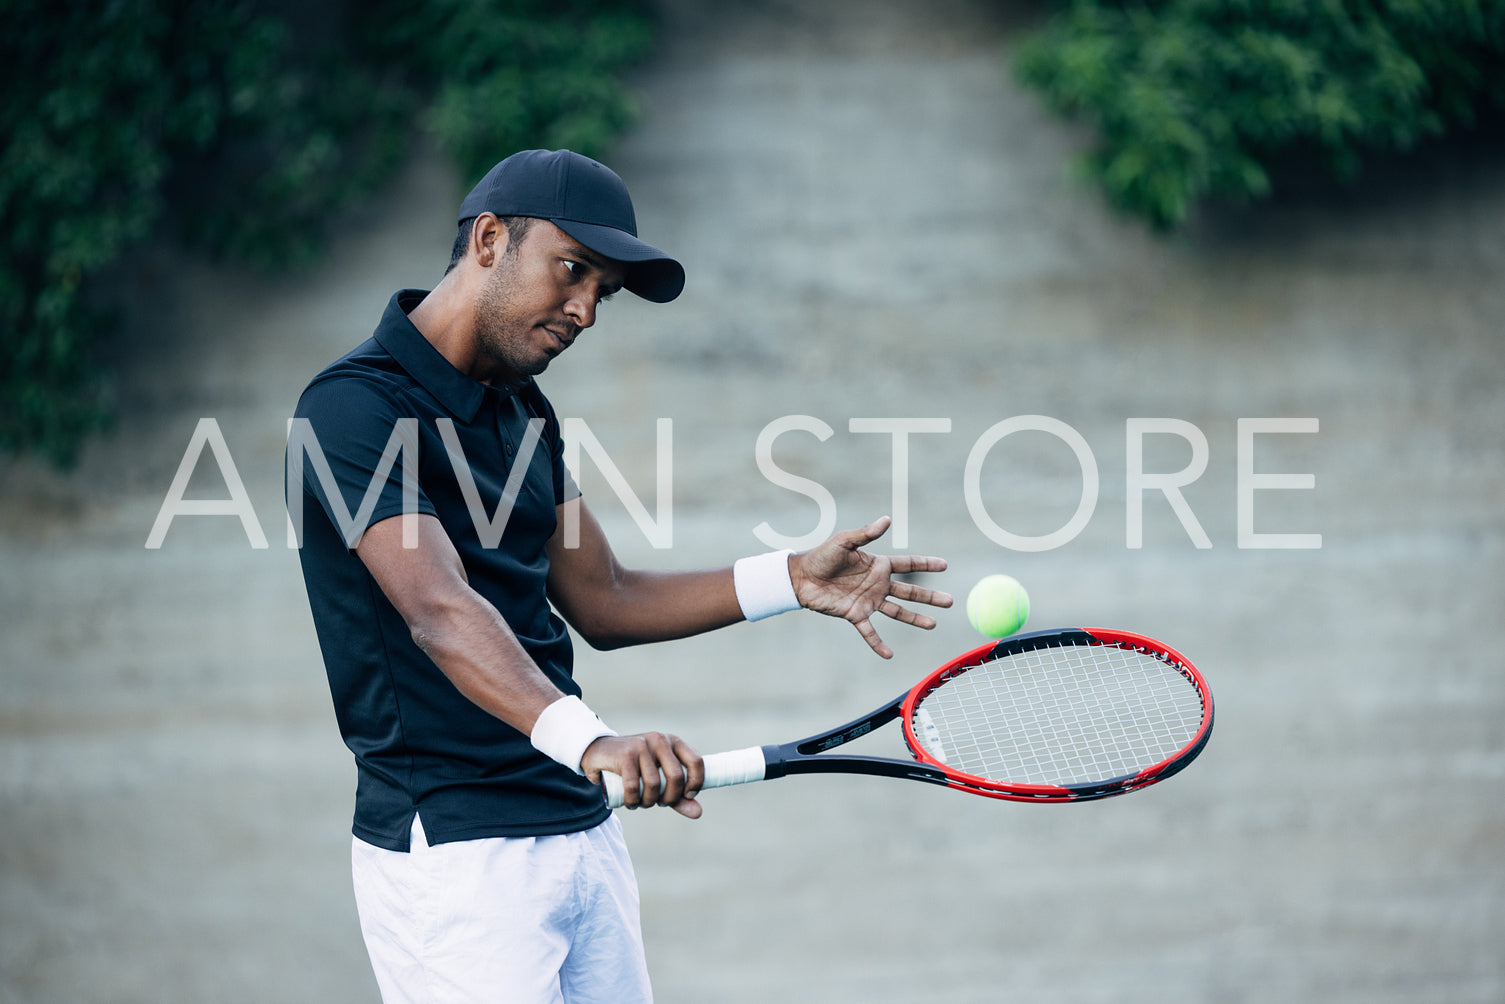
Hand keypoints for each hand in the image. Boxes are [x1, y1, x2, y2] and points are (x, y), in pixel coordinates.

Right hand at [581, 732, 704, 818]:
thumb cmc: (635, 768)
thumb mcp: (659, 779)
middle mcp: (659, 740)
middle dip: (670, 798)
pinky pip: (633, 786)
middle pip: (676, 777)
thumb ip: (678, 796)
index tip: (687, 796)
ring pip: (653, 784)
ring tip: (641, 802)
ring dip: (648, 801)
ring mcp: (641, 745)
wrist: (599, 753)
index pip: (696, 762)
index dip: (696, 783)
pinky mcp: (624, 754)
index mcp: (673, 742)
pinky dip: (632, 801)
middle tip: (660, 803)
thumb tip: (698, 813)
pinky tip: (630, 802)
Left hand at [790, 515, 951, 658]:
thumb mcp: (844, 541)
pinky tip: (889, 655)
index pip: (908, 564)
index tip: (944, 565)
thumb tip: (887, 519)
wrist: (801, 577)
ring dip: (915, 618)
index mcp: (878, 565)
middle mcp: (877, 584)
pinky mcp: (855, 614)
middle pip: (910, 592)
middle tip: (950, 602)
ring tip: (933, 624)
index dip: (926, 564)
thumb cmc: (822, 556)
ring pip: (897, 612)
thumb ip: (866, 534)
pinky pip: (870, 631)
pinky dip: (878, 643)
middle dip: (930, 597)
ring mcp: (868, 601)